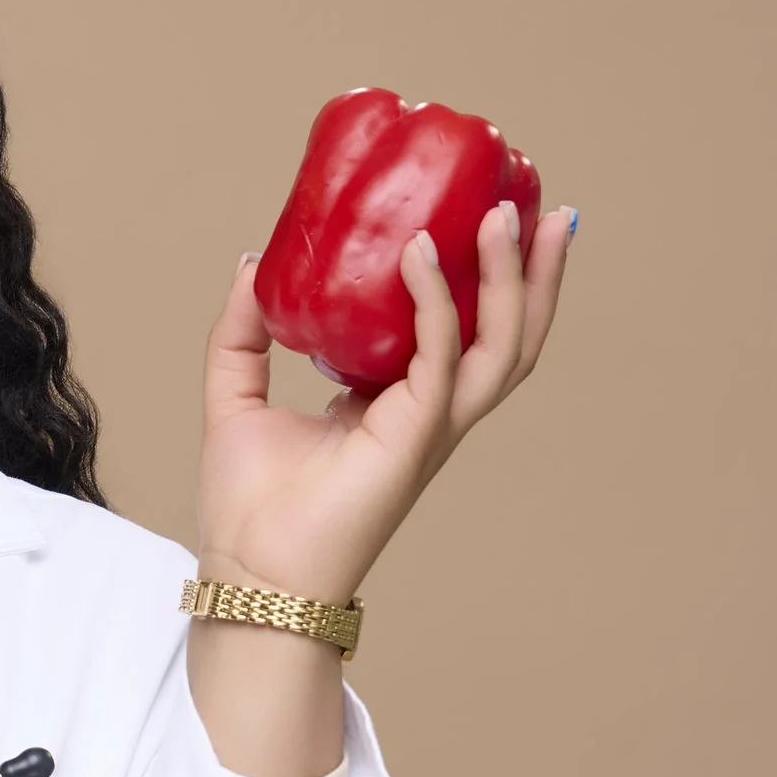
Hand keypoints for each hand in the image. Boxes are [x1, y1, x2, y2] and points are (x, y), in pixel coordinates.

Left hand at [196, 200, 573, 604]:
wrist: (248, 573)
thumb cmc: (248, 508)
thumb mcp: (236, 396)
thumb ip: (243, 330)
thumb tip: (255, 263)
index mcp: (396, 403)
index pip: (459, 329)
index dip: (482, 278)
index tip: (488, 214)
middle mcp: (428, 413)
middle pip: (506, 334)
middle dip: (534, 272)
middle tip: (540, 204)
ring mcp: (428, 427)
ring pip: (500, 345)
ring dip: (515, 279)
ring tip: (511, 215)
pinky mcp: (412, 437)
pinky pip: (438, 357)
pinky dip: (436, 303)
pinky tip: (420, 252)